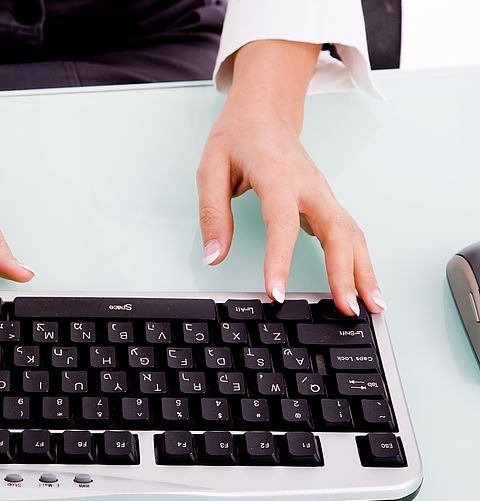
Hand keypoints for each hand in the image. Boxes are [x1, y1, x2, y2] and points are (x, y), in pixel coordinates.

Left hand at [196, 41, 384, 315]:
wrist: (265, 110)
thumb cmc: (239, 136)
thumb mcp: (210, 169)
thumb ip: (212, 215)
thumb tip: (213, 256)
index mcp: (277, 175)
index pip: (281, 222)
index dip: (279, 259)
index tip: (276, 292)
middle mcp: (309, 185)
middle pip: (337, 230)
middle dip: (346, 272)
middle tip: (348, 308)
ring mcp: (323, 194)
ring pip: (352, 234)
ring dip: (364, 272)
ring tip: (372, 307)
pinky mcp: (327, 203)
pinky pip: (348, 235)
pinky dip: (360, 262)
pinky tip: (363, 287)